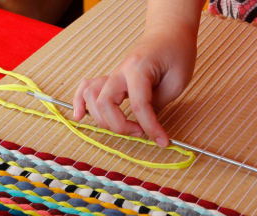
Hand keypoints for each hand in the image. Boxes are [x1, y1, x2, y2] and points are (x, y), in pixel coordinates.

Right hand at [73, 30, 196, 146]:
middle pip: (105, 103)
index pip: (138, 106)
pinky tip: (80, 116)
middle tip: (142, 132)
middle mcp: (120, 71)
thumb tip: (145, 126)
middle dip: (121, 126)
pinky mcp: (111, 79)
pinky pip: (86, 88)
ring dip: (103, 119)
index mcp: (139, 69)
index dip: (150, 128)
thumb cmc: (176, 54)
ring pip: (91, 97)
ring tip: (123, 128)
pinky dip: (80, 103)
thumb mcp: (176, 82)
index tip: (163, 141)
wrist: (169, 33)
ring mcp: (113, 74)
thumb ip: (157, 104)